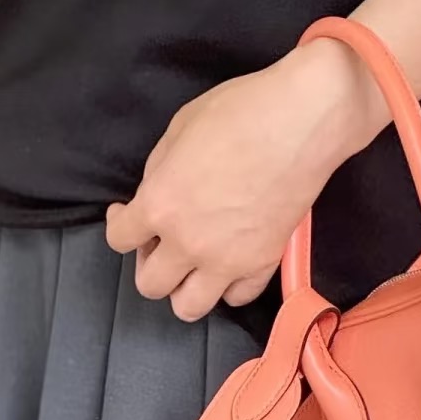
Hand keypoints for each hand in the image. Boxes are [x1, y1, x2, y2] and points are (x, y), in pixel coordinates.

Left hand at [104, 39, 383, 321]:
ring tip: (196, 263)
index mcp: (159, 206)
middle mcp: (187, 244)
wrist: (302, 123)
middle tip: (164, 239)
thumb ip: (160, 171)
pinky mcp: (265, 264)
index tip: (129, 212)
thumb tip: (158, 191)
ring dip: (185, 287)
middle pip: (150, 285)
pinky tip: (231, 263)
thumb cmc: (239, 112)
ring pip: (189, 307)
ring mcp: (228, 261)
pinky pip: (238, 297)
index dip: (121, 223)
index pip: (118, 239)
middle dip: (151, 262)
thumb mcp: (179, 129)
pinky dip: (230, 285)